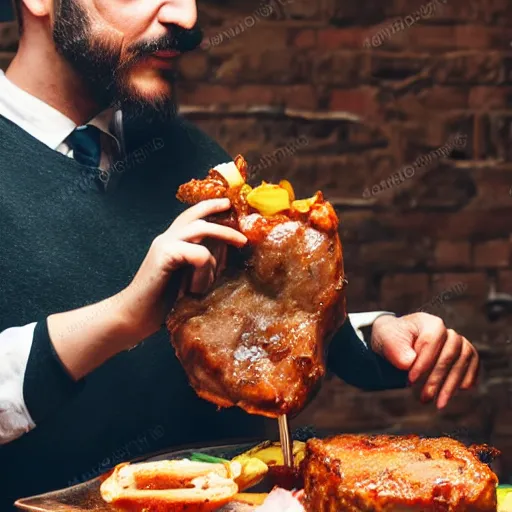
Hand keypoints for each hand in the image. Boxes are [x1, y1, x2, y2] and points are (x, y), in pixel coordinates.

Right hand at [122, 198, 246, 340]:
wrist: (135, 317)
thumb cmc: (163, 302)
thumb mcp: (191, 278)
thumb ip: (205, 262)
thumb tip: (226, 250)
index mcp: (173, 241)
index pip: (193, 216)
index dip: (210, 207)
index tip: (229, 205)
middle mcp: (168, 238)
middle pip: (197, 215)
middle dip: (223, 215)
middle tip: (244, 226)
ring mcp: (164, 244)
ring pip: (201, 229)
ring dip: (224, 236)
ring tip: (240, 244)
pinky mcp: (164, 255)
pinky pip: (198, 254)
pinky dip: (206, 269)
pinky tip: (198, 288)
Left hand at [371, 313, 478, 408]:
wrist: (397, 342)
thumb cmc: (392, 340)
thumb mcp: (387, 341)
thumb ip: (396, 350)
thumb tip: (409, 362)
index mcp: (429, 322)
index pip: (432, 341)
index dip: (423, 363)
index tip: (410, 380)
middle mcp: (447, 331)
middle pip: (450, 354)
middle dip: (437, 379)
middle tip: (425, 398)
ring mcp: (459, 342)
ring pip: (463, 361)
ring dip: (452, 385)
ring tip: (438, 404)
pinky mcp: (464, 354)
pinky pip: (473, 365)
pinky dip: (467, 379)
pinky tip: (457, 393)